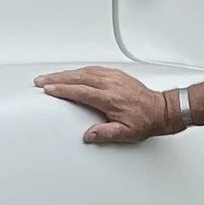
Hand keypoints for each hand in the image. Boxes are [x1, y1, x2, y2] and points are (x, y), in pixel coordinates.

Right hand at [36, 65, 181, 144]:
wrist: (162, 110)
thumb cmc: (145, 121)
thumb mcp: (125, 133)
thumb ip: (105, 133)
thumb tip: (89, 135)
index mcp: (109, 98)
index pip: (80, 91)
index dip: (62, 89)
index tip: (49, 89)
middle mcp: (110, 84)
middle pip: (78, 77)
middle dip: (57, 78)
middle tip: (41, 80)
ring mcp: (114, 77)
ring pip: (85, 71)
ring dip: (66, 73)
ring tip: (51, 76)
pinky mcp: (117, 75)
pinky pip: (94, 69)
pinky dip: (80, 70)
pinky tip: (73, 73)